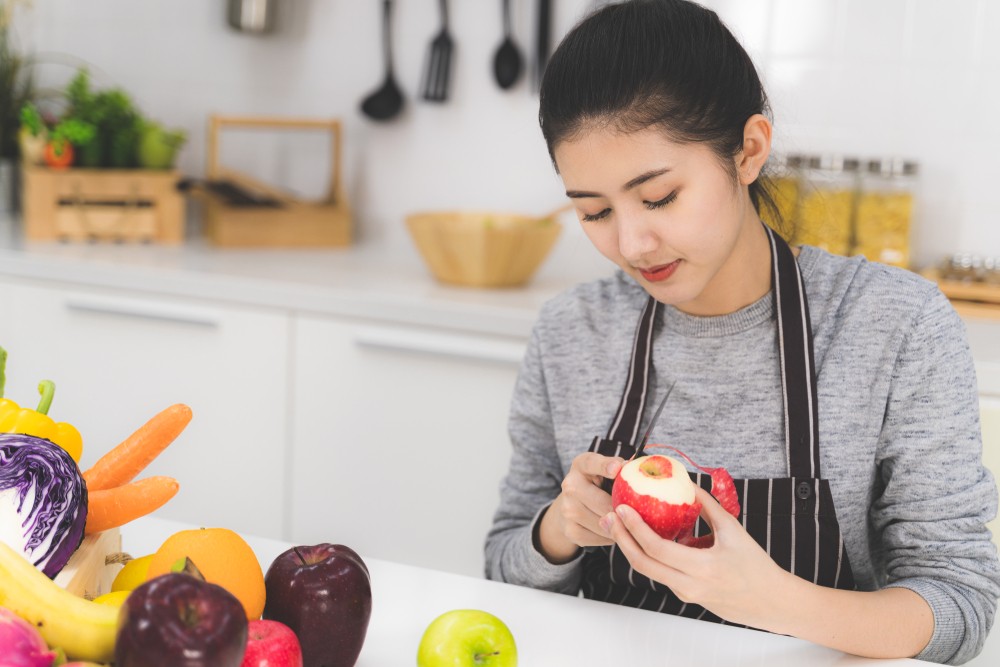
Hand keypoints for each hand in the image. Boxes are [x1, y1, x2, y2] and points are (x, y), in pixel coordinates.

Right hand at [537, 452, 623, 563]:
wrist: (571, 505)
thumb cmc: (598, 483)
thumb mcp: (605, 470)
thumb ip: (620, 467)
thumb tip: (634, 467)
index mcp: (581, 465)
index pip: (592, 463)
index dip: (604, 466)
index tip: (616, 469)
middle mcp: (570, 486)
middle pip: (604, 503)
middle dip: (623, 510)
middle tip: (639, 514)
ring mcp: (567, 510)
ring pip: (604, 524)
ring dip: (620, 526)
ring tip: (629, 523)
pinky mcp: (569, 530)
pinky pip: (599, 539)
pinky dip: (611, 538)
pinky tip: (616, 531)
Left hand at [601, 485, 792, 626]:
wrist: (772, 602)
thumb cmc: (756, 565)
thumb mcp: (733, 531)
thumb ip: (708, 507)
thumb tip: (688, 483)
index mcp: (701, 568)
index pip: (656, 548)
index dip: (635, 528)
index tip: (622, 508)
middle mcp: (688, 585)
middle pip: (642, 563)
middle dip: (621, 538)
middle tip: (610, 517)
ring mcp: (686, 594)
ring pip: (649, 570)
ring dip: (633, 547)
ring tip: (621, 524)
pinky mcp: (686, 596)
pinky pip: (663, 573)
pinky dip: (652, 555)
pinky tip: (650, 536)